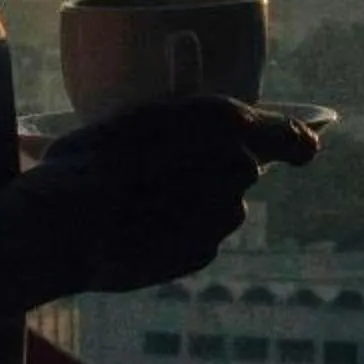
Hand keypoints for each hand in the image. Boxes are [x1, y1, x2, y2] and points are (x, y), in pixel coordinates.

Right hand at [27, 94, 321, 293]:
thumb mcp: (139, 117)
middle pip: (246, 170)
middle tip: (168, 174)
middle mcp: (237, 165)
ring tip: (141, 203)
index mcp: (225, 120)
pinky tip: (139, 230)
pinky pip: (197, 238)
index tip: (299, 150)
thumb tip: (204, 110)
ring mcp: (224, 214)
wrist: (64, 224)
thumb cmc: (91, 159)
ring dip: (194, 206)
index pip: (291, 134)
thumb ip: (185, 119)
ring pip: (221, 207)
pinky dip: (177, 235)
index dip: (296, 143)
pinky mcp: (204, 253)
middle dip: (218, 173)